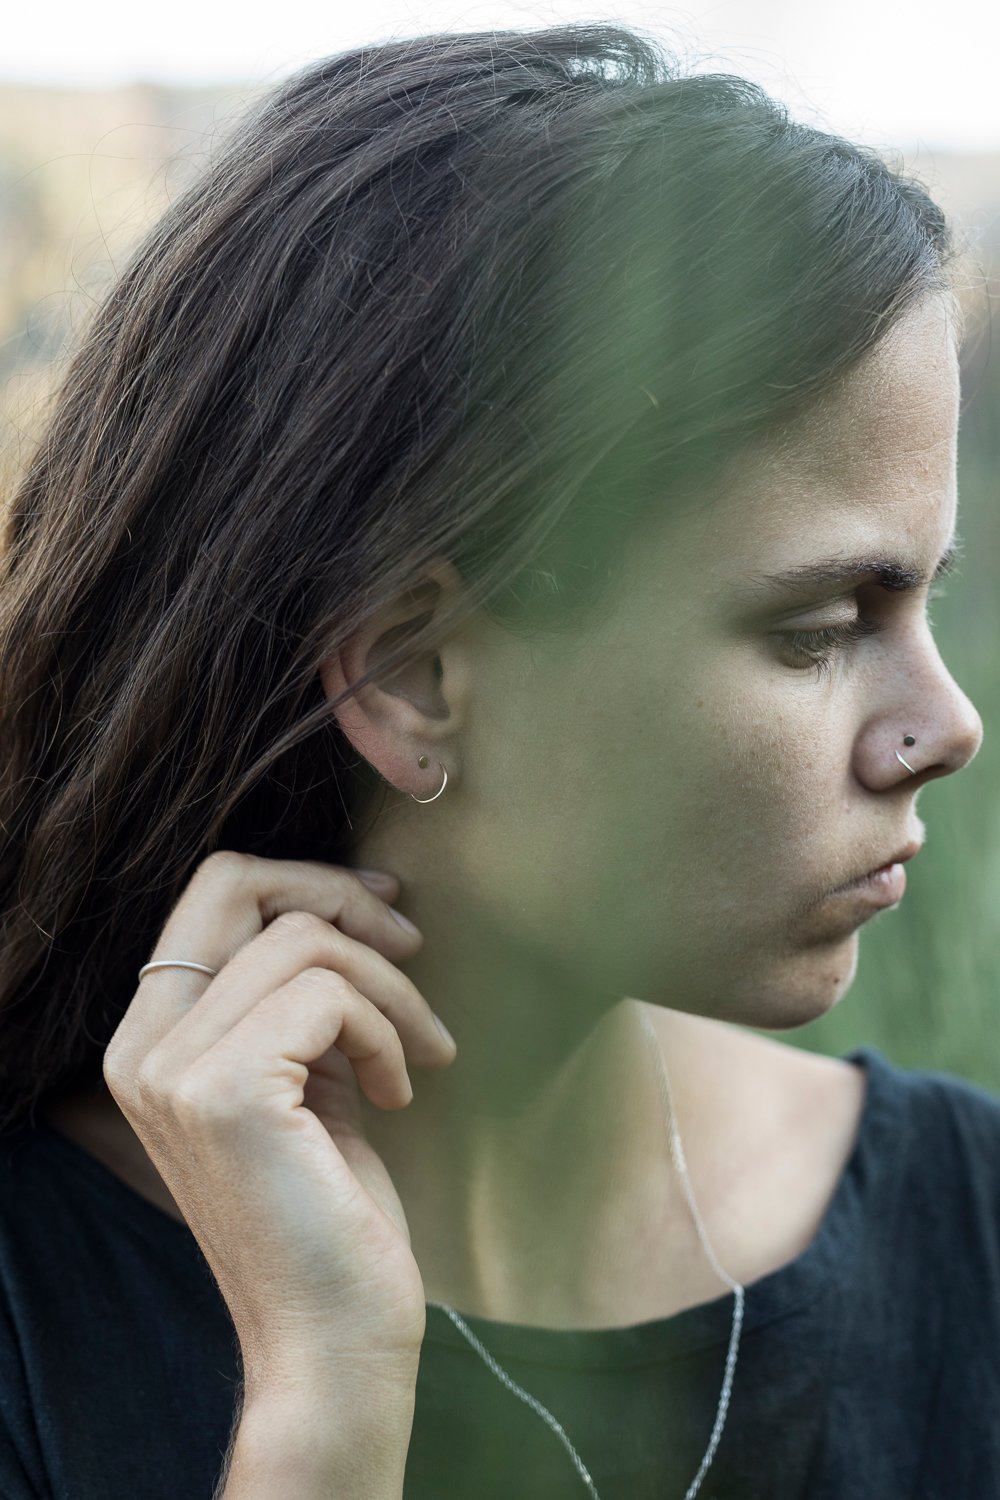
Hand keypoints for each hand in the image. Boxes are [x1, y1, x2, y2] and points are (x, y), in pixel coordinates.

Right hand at [102, 851, 454, 1397]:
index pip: (211, 897)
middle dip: (339, 895)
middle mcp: (142, 1049)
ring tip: (421, 1054)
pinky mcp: (226, 1091)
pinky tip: (400, 1090)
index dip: (305, 881)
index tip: (384, 911)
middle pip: (234, 884)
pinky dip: (386, 1029)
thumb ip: (298, 1002)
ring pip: (302, 940)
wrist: (330, 1340)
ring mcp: (175, 1069)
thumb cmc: (330, 1214)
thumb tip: (349, 910)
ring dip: (389, 986)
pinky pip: (327, 995)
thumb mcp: (305, 1081)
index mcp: (150, 1042)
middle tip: (411, 941)